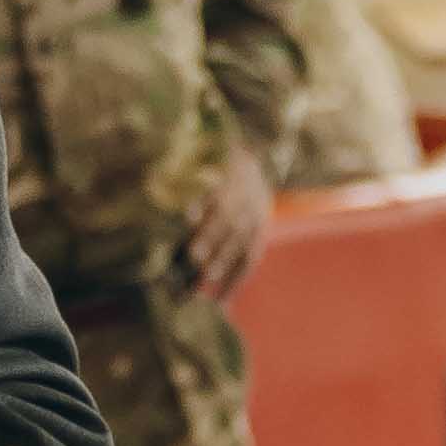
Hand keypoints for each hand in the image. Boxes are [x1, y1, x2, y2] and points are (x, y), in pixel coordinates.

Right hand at [179, 147, 279, 301]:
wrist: (234, 144)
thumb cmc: (232, 192)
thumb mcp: (240, 217)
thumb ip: (223, 248)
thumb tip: (199, 280)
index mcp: (257, 223)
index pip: (248, 257)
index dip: (234, 279)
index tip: (218, 300)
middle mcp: (251, 206)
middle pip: (239, 236)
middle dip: (223, 257)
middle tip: (206, 276)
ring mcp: (237, 186)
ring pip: (226, 214)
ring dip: (211, 235)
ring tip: (194, 255)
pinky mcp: (222, 166)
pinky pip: (212, 186)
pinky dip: (201, 202)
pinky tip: (188, 216)